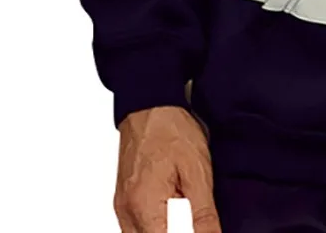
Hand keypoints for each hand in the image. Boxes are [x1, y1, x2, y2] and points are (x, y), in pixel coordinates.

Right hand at [114, 106, 220, 232]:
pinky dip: (152, 227)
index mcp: (144, 206)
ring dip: (161, 231)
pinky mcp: (122, 199)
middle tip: (193, 222)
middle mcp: (126, 211)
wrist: (150, 105)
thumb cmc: (171, 130)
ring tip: (184, 218)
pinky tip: (170, 217)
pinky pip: (133, 227)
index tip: (199, 230)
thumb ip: (204, 212)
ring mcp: (121, 206)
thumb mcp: (197, 170)